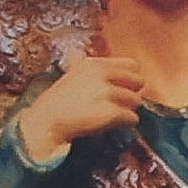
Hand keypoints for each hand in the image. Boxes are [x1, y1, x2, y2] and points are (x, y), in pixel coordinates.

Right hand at [4, 51, 140, 166]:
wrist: (48, 121)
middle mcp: (102, 74)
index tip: (122, 86)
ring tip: (112, 113)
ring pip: (137, 101)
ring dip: (128, 109)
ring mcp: (107, 93)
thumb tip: (119, 71)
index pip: (131, 65)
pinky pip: (133, 118)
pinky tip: (112, 123)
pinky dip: (125, 122)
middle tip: (119, 102)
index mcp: (93, 64)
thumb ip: (95, 70)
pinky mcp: (112, 112)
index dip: (129, 77)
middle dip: (132, 92)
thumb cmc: (60, 101)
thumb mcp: (74, 75)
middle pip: (139, 81)